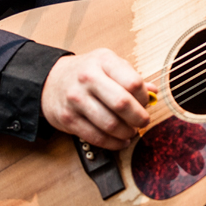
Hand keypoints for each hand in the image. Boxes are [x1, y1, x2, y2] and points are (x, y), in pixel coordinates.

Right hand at [41, 48, 156, 149]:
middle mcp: (88, 78)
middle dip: (139, 118)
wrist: (51, 80)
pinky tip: (119, 141)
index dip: (144, 98)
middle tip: (143, 122)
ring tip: (131, 132)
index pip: (133, 82)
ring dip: (126, 133)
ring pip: (110, 124)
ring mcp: (76, 99)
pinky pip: (96, 137)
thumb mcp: (108, 64)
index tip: (146, 104)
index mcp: (103, 61)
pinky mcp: (68, 119)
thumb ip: (131, 77)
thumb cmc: (86, 72)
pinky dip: (112, 143)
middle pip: (122, 103)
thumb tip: (154, 92)